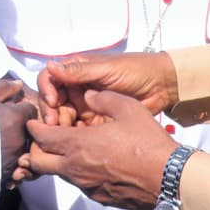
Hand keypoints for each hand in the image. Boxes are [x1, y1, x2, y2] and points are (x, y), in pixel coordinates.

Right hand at [0, 79, 36, 186]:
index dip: (20, 109)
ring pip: (25, 152)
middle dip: (21, 130)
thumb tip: (19, 85)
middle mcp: (21, 140)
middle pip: (31, 133)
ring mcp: (15, 160)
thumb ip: (4, 88)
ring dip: (17, 148)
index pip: (31, 110)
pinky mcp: (6, 176)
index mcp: (18, 118)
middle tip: (3, 129)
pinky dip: (11, 167)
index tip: (8, 112)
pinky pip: (17, 171)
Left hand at [27, 89, 176, 209]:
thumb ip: (103, 98)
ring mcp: (86, 186)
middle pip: (38, 163)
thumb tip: (89, 95)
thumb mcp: (127, 107)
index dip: (34, 127)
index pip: (41, 138)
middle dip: (35, 149)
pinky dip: (78, 171)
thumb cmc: (147, 142)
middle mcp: (76, 168)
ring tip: (73, 146)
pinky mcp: (99, 197)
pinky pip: (79, 183)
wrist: (167, 179)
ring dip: (57, 160)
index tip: (33, 121)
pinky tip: (95, 160)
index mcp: (78, 145)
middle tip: (45, 137)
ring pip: (58, 174)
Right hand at [37, 52, 178, 125]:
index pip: (51, 79)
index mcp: (78, 70)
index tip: (53, 103)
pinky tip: (76, 143)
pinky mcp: (97, 121)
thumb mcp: (106, 69)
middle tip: (55, 126)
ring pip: (64, 118)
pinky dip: (75, 136)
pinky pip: (79, 130)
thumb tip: (50, 66)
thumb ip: (79, 72)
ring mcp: (87, 105)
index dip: (47, 91)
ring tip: (65, 137)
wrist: (162, 85)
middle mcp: (79, 87)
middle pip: (54, 102)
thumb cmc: (136, 69)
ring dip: (61, 127)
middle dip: (52, 114)